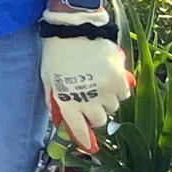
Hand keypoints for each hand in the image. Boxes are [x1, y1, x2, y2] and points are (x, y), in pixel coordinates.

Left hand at [41, 5, 134, 153]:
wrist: (74, 28)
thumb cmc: (57, 53)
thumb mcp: (48, 78)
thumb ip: (55, 101)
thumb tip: (62, 120)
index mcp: (67, 101)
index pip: (78, 129)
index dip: (83, 137)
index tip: (87, 143)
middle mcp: (87, 99)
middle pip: (99, 120)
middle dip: (95, 113)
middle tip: (90, 101)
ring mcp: (105, 90)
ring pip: (113, 107)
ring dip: (107, 100)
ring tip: (97, 83)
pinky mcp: (119, 79)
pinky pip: (124, 94)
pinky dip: (118, 89)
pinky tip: (108, 78)